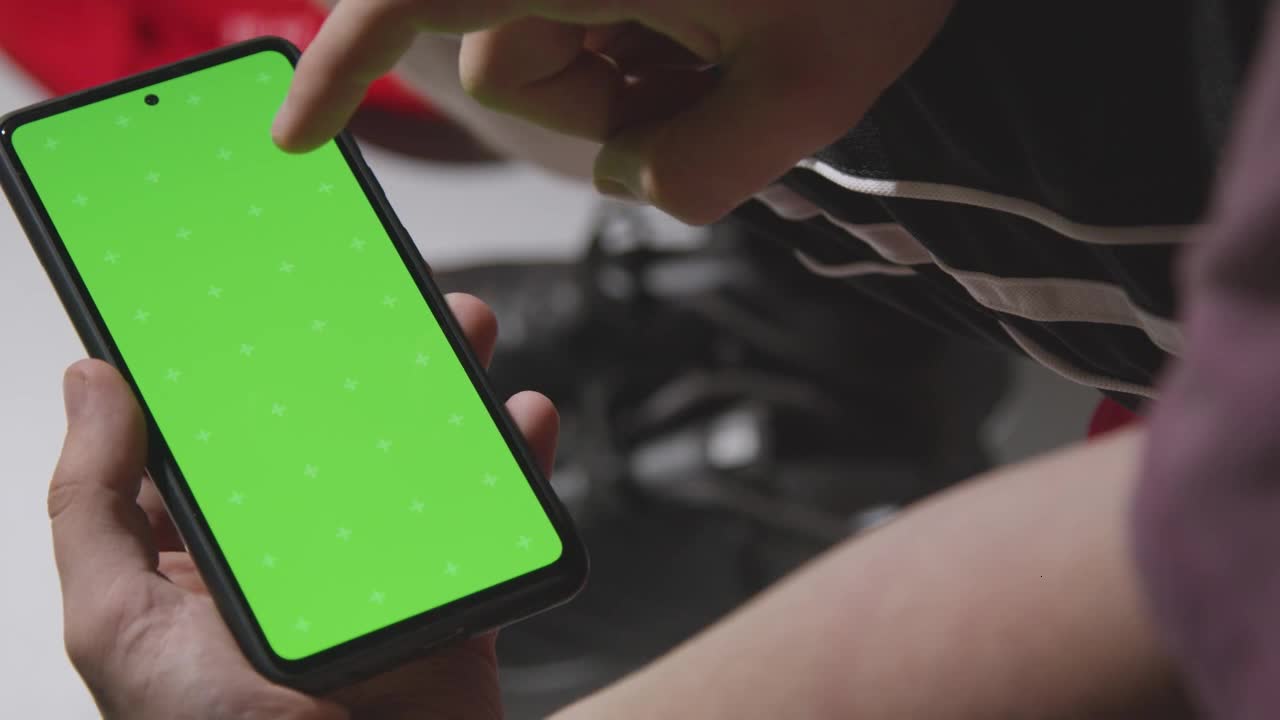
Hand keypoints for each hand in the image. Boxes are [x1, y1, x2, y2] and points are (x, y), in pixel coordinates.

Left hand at [49, 294, 557, 719]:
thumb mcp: (120, 629)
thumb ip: (91, 505)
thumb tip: (89, 382)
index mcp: (200, 560)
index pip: (214, 438)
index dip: (234, 364)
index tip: (255, 293)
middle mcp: (290, 560)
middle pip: (328, 432)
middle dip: (358, 358)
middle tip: (377, 293)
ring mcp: (376, 577)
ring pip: (415, 459)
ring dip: (443, 390)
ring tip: (460, 330)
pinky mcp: (452, 599)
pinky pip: (489, 518)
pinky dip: (517, 464)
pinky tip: (521, 418)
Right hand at [272, 0, 954, 224]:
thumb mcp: (805, 98)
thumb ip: (690, 176)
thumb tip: (623, 174)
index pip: (416, 1)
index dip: (343, 67)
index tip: (293, 134)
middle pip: (513, 61)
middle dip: (603, 101)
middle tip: (720, 81)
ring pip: (566, 47)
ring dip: (645, 74)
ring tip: (746, 43)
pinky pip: (606, 19)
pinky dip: (659, 45)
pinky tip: (734, 24)